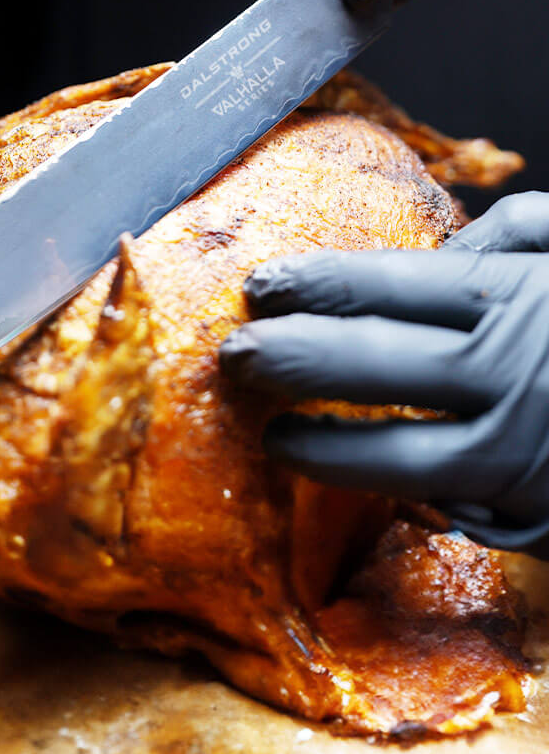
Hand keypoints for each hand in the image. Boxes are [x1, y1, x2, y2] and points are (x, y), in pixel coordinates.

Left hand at [219, 193, 548, 553]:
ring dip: (327, 447)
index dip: (316, 286)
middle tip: (236, 357)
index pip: (388, 288)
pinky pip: (454, 506)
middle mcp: (515, 375)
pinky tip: (358, 481)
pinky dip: (400, 494)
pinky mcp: (542, 515)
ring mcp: (526, 454)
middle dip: (293, 361)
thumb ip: (513, 237)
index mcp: (521, 300)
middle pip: (374, 366)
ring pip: (400, 457)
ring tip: (275, 435)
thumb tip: (437, 256)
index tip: (263, 286)